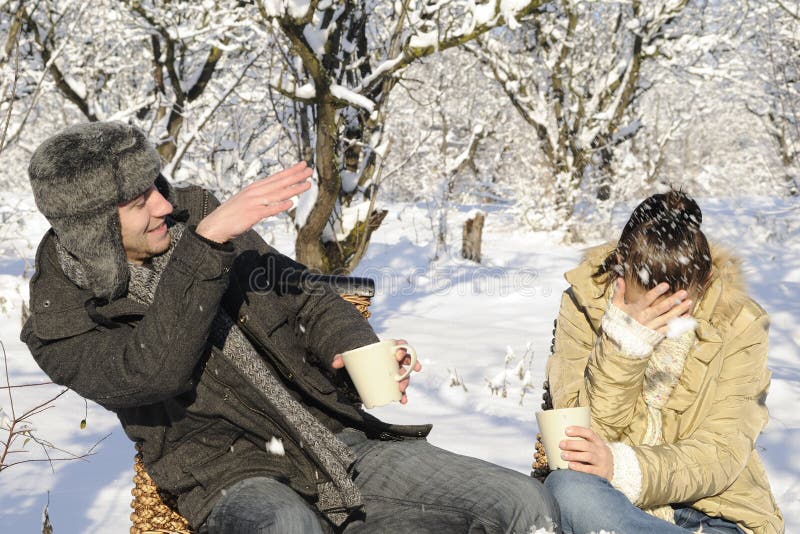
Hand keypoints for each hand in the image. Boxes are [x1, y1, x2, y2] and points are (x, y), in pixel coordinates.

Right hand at [196, 161, 311, 242]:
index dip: (291, 171)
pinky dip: (279, 206)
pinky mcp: (252, 214)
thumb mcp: (247, 200)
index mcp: (255, 188)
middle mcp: (256, 192)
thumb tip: (278, 197)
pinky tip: (290, 203)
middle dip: (296, 176)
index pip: (276, 177)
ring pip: (278, 194)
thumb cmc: (232, 214)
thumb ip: (262, 197)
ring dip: (293, 189)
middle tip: (310, 170)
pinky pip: (268, 210)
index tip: (303, 165)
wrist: (216, 224)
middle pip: (280, 183)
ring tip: (307, 184)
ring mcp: (254, 203)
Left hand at [332, 339, 422, 403]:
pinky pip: (401, 387)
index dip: (403, 349)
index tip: (398, 355)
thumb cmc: (358, 356)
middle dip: (408, 369)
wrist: (359, 363)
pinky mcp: (392, 381)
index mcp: (388, 348)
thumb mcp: (351, 355)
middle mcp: (394, 359)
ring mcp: (395, 370)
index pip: (400, 345)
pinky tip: (403, 400)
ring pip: (405, 375)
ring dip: (406, 382)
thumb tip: (335, 363)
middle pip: (406, 361)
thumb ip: (342, 357)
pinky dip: (403, 394)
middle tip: (400, 377)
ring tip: (401, 390)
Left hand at [559, 426, 613, 480]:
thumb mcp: (593, 449)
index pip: (589, 433)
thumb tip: (562, 440)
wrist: (609, 475)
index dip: (578, 431)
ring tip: (563, 455)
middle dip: (572, 444)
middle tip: (561, 445)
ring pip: (588, 456)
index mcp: (598, 443)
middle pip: (587, 445)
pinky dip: (579, 467)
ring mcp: (602, 462)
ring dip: (574, 455)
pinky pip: (589, 469)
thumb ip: (581, 444)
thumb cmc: (595, 459)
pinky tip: (570, 465)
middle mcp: (601, 451)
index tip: (566, 431)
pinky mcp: (600, 473)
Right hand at [613, 279, 692, 334]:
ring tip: (688, 302)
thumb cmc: (618, 322)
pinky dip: (678, 323)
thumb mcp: (615, 306)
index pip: (647, 299)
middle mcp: (645, 318)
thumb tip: (620, 279)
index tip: (666, 285)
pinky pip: (669, 328)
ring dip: (679, 310)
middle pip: (661, 308)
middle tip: (683, 293)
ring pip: (667, 318)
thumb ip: (618, 293)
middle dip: (673, 300)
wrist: (620, 342)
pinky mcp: (656, 335)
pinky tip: (686, 316)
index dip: (656, 292)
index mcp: (635, 310)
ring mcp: (651, 327)